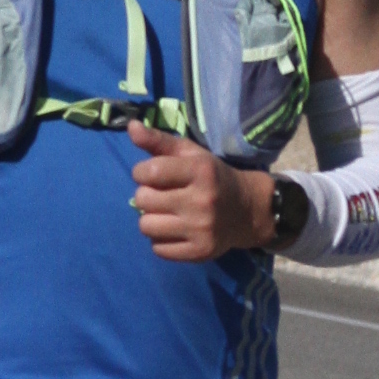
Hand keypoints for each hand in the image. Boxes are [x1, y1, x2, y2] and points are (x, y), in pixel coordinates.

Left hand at [127, 122, 273, 262]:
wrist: (247, 210)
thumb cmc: (212, 176)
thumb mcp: (191, 154)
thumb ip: (159, 141)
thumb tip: (131, 127)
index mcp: (200, 171)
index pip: (149, 171)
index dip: (141, 172)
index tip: (151, 174)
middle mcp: (202, 200)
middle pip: (143, 200)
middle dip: (147, 195)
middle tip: (162, 195)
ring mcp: (201, 229)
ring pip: (146, 226)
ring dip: (150, 219)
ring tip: (166, 213)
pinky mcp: (199, 251)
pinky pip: (158, 249)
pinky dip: (160, 240)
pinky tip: (175, 230)